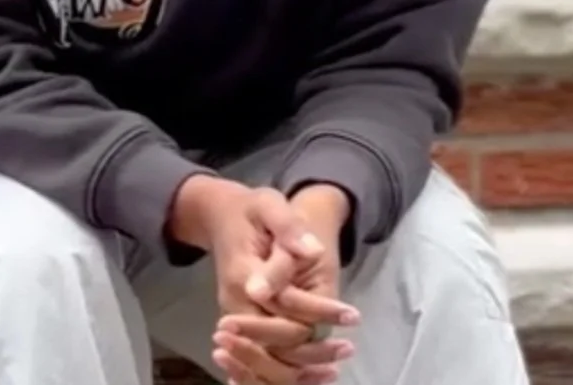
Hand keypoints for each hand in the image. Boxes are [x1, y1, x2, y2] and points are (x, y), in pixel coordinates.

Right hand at [168, 177, 351, 384]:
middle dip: (313, 350)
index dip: (320, 310)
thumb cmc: (249, 210)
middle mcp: (236, 303)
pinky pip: (260, 359)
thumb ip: (288, 227)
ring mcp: (235, 318)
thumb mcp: (269, 204)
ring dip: (301, 369)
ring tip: (336, 368)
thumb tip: (312, 251)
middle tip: (348, 347)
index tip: (352, 314)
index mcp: (243, 273)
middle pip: (275, 340)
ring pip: (266, 358)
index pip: (285, 302)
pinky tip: (312, 373)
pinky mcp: (239, 326)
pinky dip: (284, 372)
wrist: (221, 217)